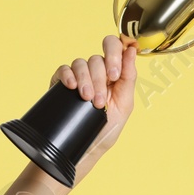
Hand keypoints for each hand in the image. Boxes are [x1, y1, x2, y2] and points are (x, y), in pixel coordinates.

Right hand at [51, 34, 138, 162]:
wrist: (87, 147)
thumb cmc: (108, 127)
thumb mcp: (125, 104)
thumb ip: (129, 76)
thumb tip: (131, 50)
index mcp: (113, 72)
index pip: (114, 47)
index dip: (114, 54)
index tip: (115, 74)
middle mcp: (96, 71)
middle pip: (97, 59)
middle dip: (100, 79)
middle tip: (100, 100)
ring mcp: (79, 75)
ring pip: (81, 64)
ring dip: (86, 81)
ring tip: (87, 99)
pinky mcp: (62, 81)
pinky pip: (64, 69)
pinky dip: (68, 76)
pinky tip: (72, 87)